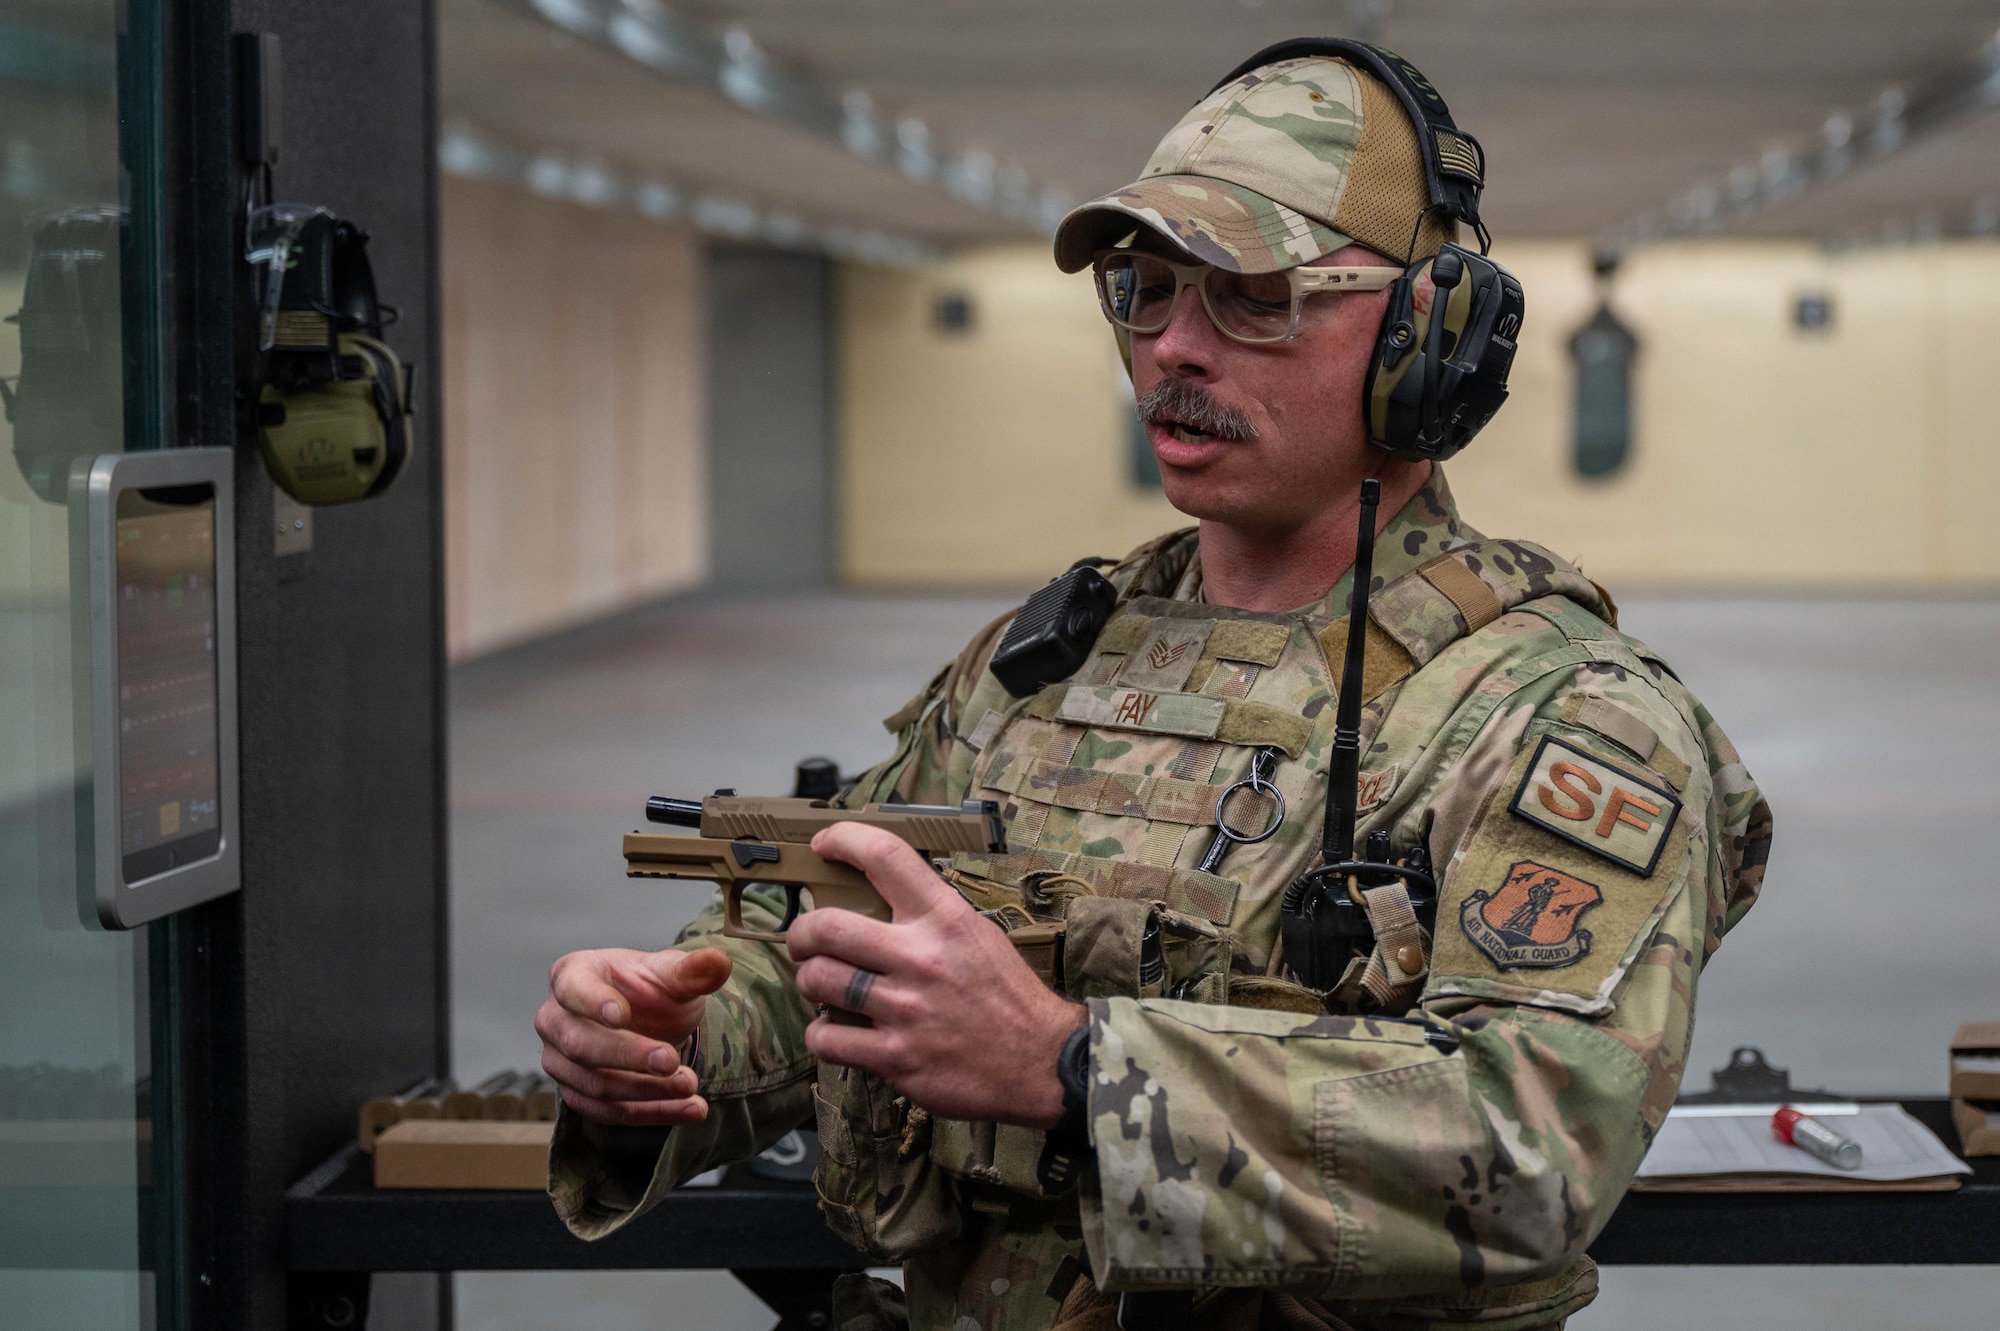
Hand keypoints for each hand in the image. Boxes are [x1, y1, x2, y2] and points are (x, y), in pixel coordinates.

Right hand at [536, 945, 731, 1125]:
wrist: (649, 1020)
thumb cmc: (649, 988)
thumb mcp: (671, 974)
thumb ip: (691, 970)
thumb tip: (718, 961)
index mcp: (571, 975)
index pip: (573, 988)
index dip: (594, 1002)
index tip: (623, 1015)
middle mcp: (555, 1019)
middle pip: (580, 1044)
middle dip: (628, 1056)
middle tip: (670, 1061)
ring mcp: (560, 1061)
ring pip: (595, 1084)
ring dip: (646, 1090)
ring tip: (690, 1085)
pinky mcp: (578, 1094)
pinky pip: (610, 1112)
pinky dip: (652, 1114)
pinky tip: (690, 1109)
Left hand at [787, 822, 1084, 1127]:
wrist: (1040, 1061)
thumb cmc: (1007, 996)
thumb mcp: (978, 935)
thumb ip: (930, 916)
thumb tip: (876, 898)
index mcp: (945, 919)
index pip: (886, 857)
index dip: (845, 839)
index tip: (824, 843)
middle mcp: (920, 958)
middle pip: (826, 926)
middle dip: (801, 932)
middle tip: (804, 940)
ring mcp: (904, 1010)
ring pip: (818, 980)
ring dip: (809, 981)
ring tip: (821, 985)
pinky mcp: (894, 1057)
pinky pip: (826, 1038)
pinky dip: (821, 1033)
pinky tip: (836, 1030)